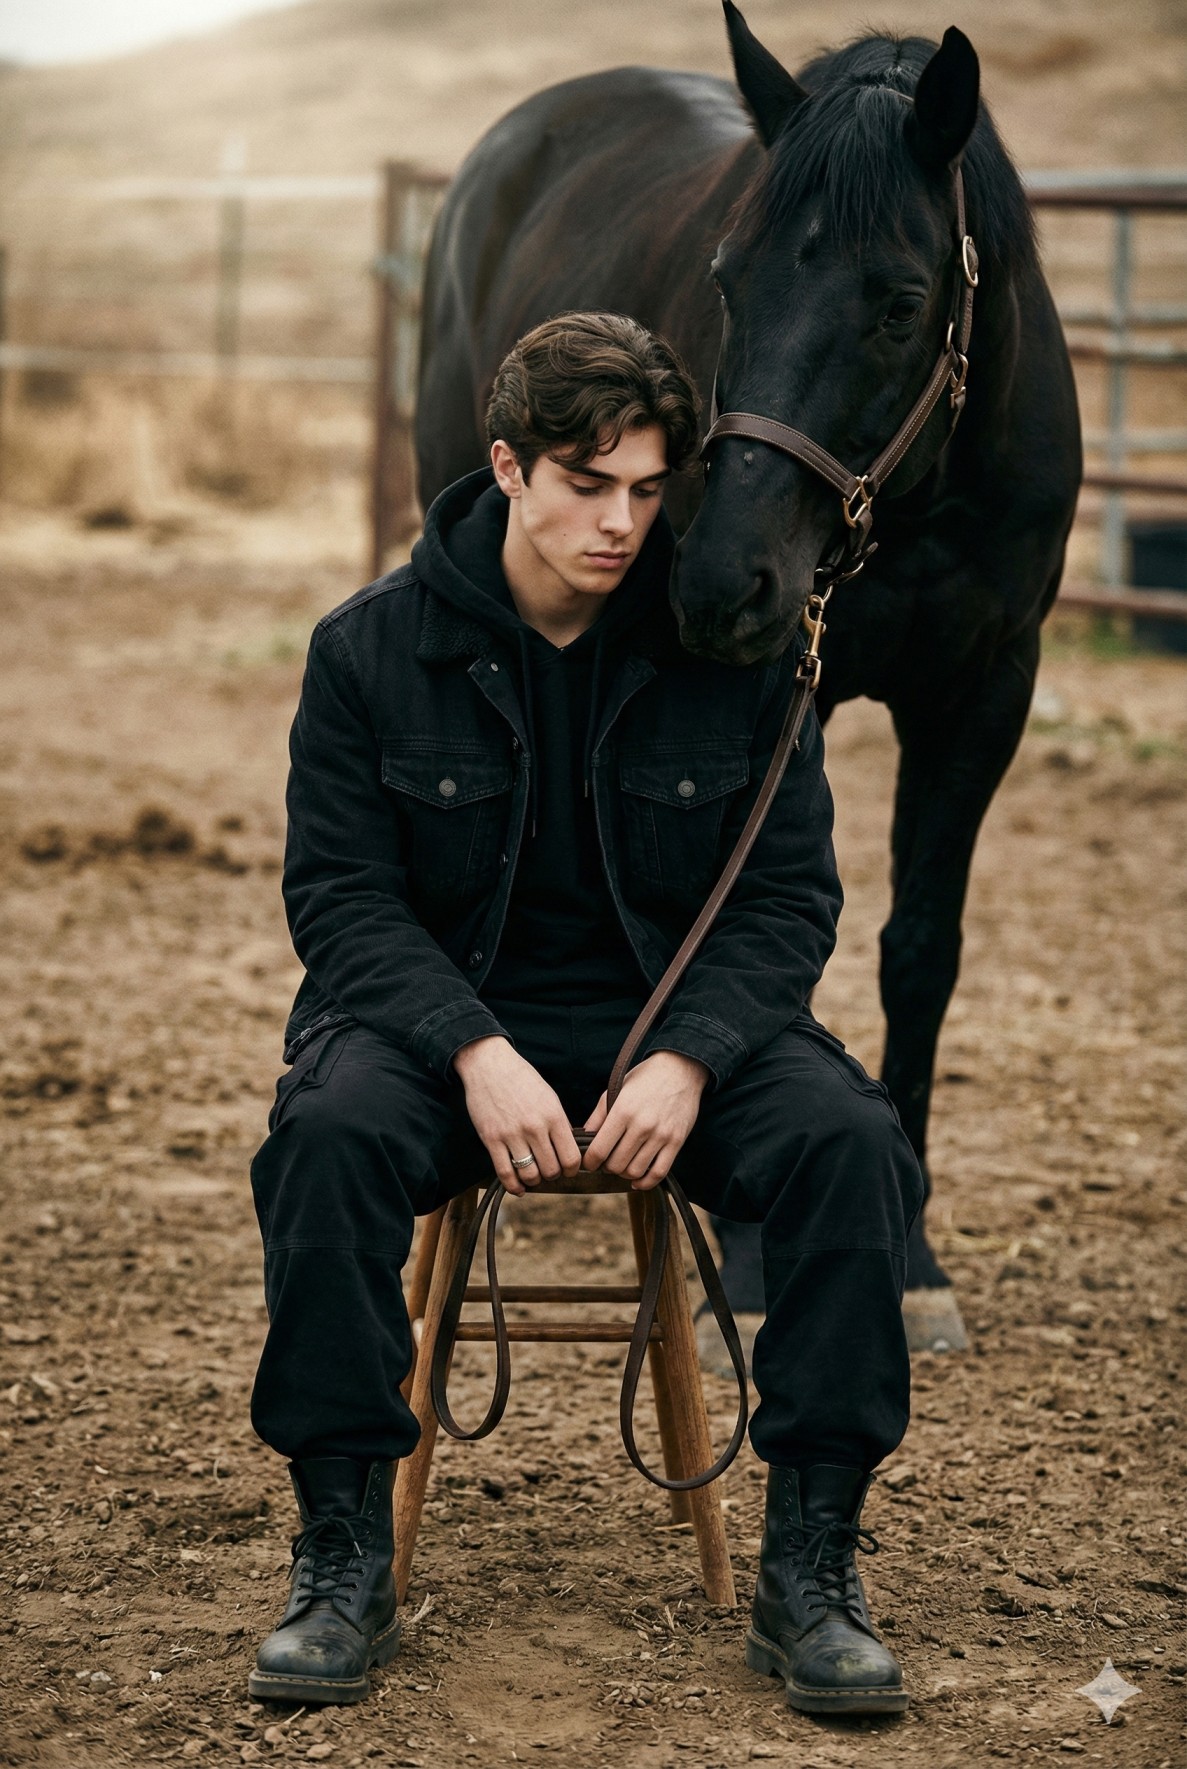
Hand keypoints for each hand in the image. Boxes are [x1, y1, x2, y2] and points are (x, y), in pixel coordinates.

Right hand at [452, 1036, 580, 1194]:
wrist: (488, 1065)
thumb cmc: (520, 1078)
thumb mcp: (548, 1096)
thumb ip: (558, 1122)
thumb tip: (568, 1148)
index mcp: (553, 1115)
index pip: (571, 1157)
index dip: (572, 1169)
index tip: (569, 1169)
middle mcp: (534, 1127)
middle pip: (552, 1170)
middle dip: (553, 1175)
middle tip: (550, 1171)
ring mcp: (512, 1135)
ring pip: (530, 1175)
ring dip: (534, 1180)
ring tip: (534, 1174)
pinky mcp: (491, 1140)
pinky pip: (505, 1173)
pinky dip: (514, 1186)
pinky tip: (519, 1187)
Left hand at [581, 1050, 710, 1189]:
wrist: (681, 1069)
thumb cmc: (645, 1078)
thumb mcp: (616, 1089)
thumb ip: (599, 1115)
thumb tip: (583, 1137)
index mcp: (623, 1111)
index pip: (599, 1149)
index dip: (590, 1162)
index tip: (589, 1163)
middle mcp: (642, 1125)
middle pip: (616, 1164)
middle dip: (607, 1167)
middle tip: (606, 1162)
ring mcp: (661, 1135)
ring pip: (635, 1171)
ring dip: (625, 1174)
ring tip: (622, 1165)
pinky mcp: (676, 1141)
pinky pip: (659, 1172)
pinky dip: (646, 1182)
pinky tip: (638, 1180)